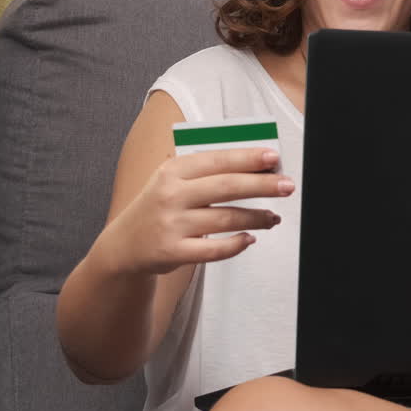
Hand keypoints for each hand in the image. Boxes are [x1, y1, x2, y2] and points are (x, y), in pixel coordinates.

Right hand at [98, 148, 292, 275]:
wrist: (123, 245)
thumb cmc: (159, 207)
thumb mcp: (172, 180)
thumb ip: (207, 171)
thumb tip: (256, 166)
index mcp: (173, 170)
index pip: (218, 160)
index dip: (248, 158)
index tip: (274, 158)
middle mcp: (171, 195)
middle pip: (227, 187)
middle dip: (263, 185)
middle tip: (287, 185)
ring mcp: (172, 224)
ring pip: (226, 219)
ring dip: (257, 217)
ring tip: (272, 217)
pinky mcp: (173, 252)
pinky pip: (215, 250)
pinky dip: (237, 244)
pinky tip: (249, 239)